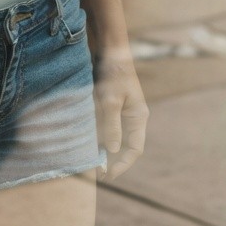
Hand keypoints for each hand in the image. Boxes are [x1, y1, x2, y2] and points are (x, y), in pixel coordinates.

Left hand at [93, 52, 148, 180]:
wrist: (110, 50)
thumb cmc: (113, 74)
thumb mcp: (110, 101)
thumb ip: (112, 126)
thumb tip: (112, 149)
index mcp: (139, 117)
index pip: (135, 149)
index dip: (123, 164)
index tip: (108, 175)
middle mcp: (133, 117)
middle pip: (125, 146)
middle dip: (112, 159)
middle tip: (97, 170)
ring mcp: (123, 112)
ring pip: (114, 137)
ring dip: (103, 147)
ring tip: (89, 156)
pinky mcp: (112, 106)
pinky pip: (107, 126)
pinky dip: (98, 134)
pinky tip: (87, 138)